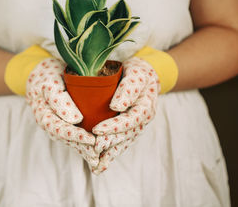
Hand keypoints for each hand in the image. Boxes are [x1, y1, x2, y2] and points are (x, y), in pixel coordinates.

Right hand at [26, 58, 99, 166]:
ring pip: (71, 141)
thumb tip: (75, 120)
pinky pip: (74, 137)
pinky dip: (84, 145)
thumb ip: (59, 100)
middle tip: (99, 155)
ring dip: (84, 150)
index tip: (91, 140)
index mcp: (44, 115)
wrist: (43, 72)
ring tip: (99, 159)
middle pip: (67, 140)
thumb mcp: (51, 83)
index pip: (61, 130)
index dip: (76, 136)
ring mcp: (57, 125)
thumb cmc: (48, 75)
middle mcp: (50, 124)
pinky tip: (96, 153)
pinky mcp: (65, 124)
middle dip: (83, 148)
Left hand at [91, 57, 159, 173]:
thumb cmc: (138, 72)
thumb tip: (117, 106)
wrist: (144, 75)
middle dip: (108, 143)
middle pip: (125, 136)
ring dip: (109, 154)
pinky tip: (100, 164)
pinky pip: (120, 143)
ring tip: (95, 166)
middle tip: (92, 150)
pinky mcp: (129, 130)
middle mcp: (142, 121)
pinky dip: (111, 153)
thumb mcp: (136, 74)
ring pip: (123, 143)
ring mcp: (136, 127)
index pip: (130, 120)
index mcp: (145, 107)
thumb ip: (128, 89)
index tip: (97, 130)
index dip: (114, 126)